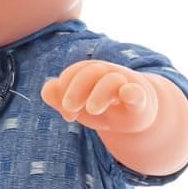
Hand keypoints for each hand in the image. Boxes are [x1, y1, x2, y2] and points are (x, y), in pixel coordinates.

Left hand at [41, 60, 157, 133]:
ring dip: (99, 94)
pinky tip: (125, 94)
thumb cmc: (102, 105)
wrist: (136, 113)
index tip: (68, 116)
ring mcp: (125, 84)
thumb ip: (58, 98)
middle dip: (75, 89)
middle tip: (69, 109)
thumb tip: (46, 89)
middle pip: (90, 72)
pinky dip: (131, 92)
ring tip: (91, 110)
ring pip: (111, 80)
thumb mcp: (78, 105)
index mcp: (90, 74)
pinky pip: (136, 92)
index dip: (64, 91)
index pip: (73, 74)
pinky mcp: (140, 100)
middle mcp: (107, 74)